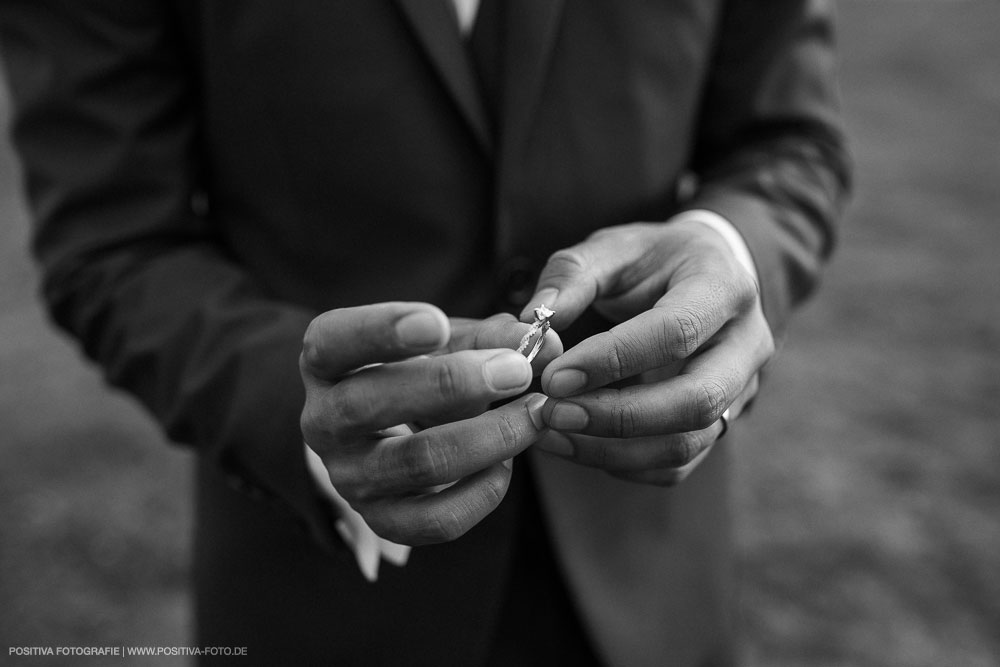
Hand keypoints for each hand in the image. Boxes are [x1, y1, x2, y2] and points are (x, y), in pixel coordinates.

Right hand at [300, 302, 560, 544]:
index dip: (381, 331)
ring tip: (532, 415)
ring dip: (486, 437)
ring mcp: (348, 476)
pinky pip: (433, 520)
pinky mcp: (382, 520)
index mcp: (325, 362)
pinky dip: (481, 493)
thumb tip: (547, 344)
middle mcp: (322, 421)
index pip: (334, 342)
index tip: (437, 322)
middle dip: (451, 384)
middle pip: (369, 404)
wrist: (400, 430)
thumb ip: (491, 338)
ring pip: (412, 462)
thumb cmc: (421, 371)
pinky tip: (507, 464)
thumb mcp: (447, 342)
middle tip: (515, 369)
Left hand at [520, 219, 773, 485]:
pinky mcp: (719, 424)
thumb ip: (571, 276)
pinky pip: (675, 464)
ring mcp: (740, 391)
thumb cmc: (652, 260)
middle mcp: (746, 345)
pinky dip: (621, 463)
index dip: (613, 359)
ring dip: (612, 448)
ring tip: (551, 432)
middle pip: (696, 400)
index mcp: (724, 287)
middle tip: (551, 412)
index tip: (554, 375)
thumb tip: (532, 321)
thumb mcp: (613, 248)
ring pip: (687, 442)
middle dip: (617, 416)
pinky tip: (574, 443)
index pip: (676, 332)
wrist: (703, 277)